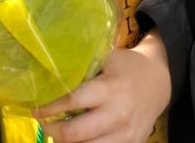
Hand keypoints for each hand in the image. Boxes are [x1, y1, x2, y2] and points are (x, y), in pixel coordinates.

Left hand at [33, 34, 170, 142]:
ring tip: (58, 134)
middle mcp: (118, 114)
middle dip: (53, 130)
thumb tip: (49, 77)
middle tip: (45, 124)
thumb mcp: (106, 59)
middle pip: (75, 133)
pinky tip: (77, 141)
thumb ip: (83, 69)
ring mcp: (126, 134)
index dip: (49, 108)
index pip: (72, 102)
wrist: (159, 81)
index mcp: (110, 89)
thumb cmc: (127, 67)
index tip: (35, 110)